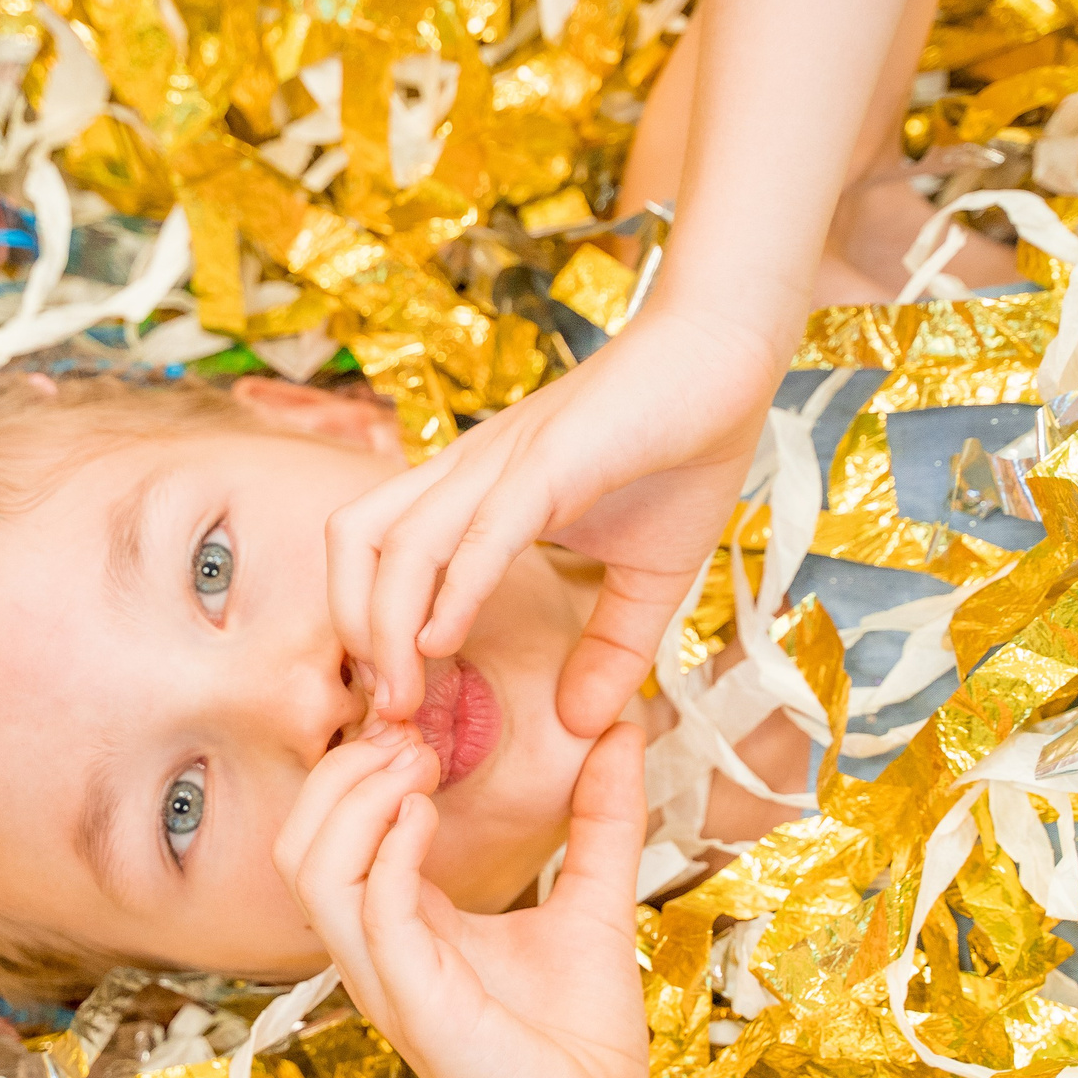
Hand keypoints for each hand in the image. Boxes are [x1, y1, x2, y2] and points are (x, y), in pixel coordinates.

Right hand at [273, 721, 657, 1077]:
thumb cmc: (587, 1040)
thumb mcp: (595, 901)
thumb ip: (603, 820)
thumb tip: (622, 733)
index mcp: (402, 929)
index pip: (334, 835)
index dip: (360, 768)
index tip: (420, 719)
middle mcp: (376, 953)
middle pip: (298, 843)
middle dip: (343, 773)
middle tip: (413, 734)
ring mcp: (386, 980)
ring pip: (310, 870)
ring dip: (354, 800)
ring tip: (415, 763)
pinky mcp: (415, 1004)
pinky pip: (369, 912)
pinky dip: (388, 851)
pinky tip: (426, 815)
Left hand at [327, 297, 786, 740]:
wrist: (724, 357)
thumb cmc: (684, 450)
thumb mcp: (651, 576)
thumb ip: (613, 647)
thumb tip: (584, 721)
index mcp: (477, 494)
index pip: (377, 556)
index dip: (370, 633)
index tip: (401, 704)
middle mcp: (468, 475)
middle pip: (353, 543)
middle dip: (353, 631)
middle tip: (390, 708)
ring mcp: (501, 464)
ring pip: (396, 541)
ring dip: (386, 627)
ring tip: (405, 695)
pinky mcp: (548, 461)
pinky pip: (479, 531)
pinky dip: (453, 589)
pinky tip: (443, 642)